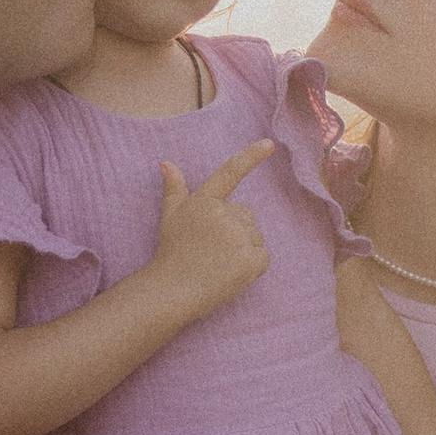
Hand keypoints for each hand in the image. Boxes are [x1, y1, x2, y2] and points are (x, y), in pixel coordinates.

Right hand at [147, 141, 271, 318]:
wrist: (172, 291)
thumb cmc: (170, 253)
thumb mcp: (169, 216)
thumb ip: (174, 188)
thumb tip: (166, 163)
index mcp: (204, 201)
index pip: (230, 173)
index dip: (250, 156)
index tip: (269, 143)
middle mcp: (223, 214)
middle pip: (246, 215)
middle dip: (235, 230)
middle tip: (212, 250)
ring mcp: (238, 237)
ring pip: (255, 237)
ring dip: (243, 249)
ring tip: (218, 263)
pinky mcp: (250, 260)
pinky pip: (262, 257)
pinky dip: (252, 267)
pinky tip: (231, 274)